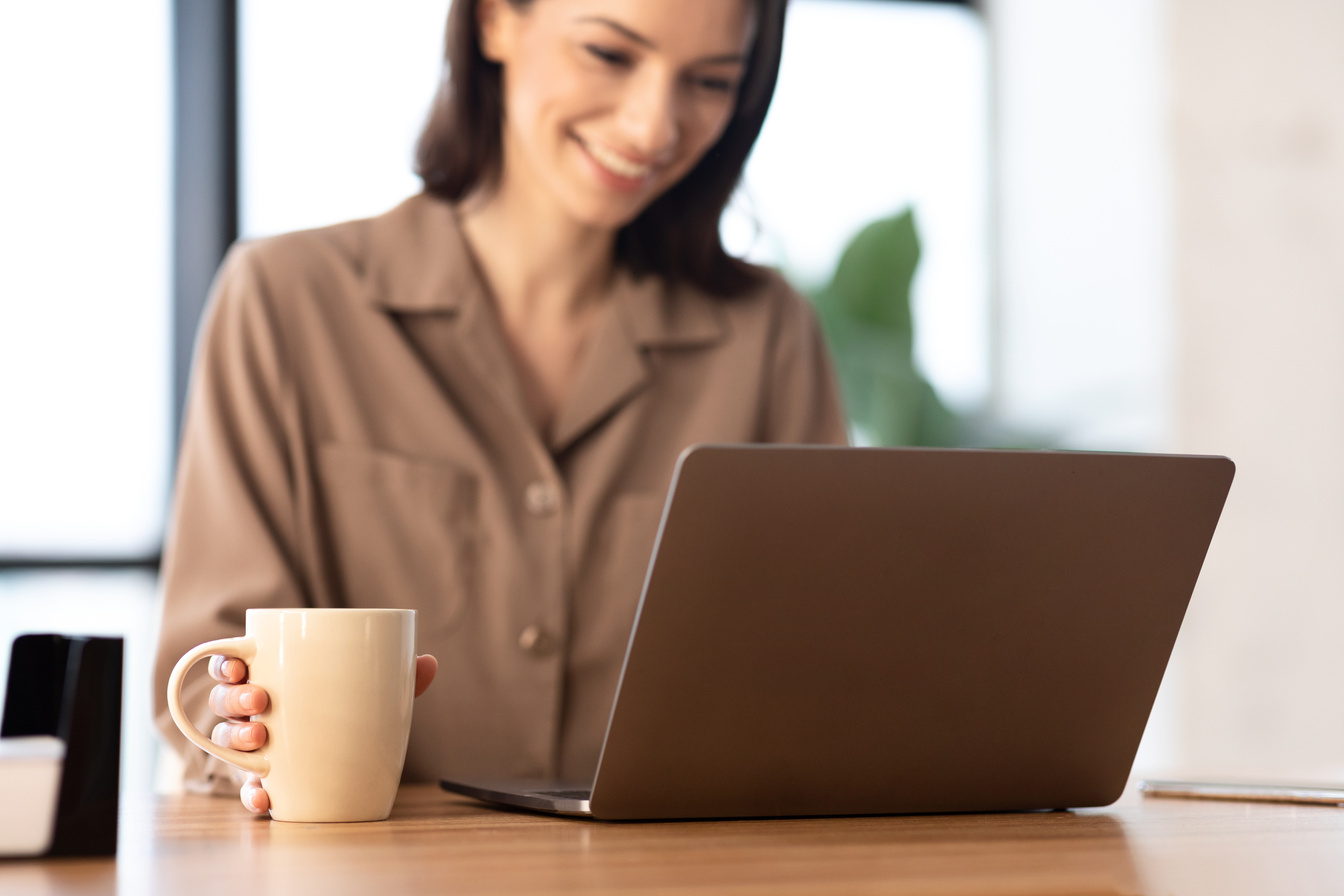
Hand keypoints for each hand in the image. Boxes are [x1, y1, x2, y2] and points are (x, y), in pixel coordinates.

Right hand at [208, 653, 438, 815]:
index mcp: (271, 679)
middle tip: (260, 700)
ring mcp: (253, 749)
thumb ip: (395, 676)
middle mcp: (253, 714)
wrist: (352, 764)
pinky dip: (252, 794)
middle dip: (235, 698)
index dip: (227, 662)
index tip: (240, 663)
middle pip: (225, 702)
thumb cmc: (350, 712)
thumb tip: (428, 662)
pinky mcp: (263, 781)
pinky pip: (247, 789)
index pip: (234, 665)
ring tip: (260, 739)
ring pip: (227, 742)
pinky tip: (265, 796)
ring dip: (237, 740)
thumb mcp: (373, 691)